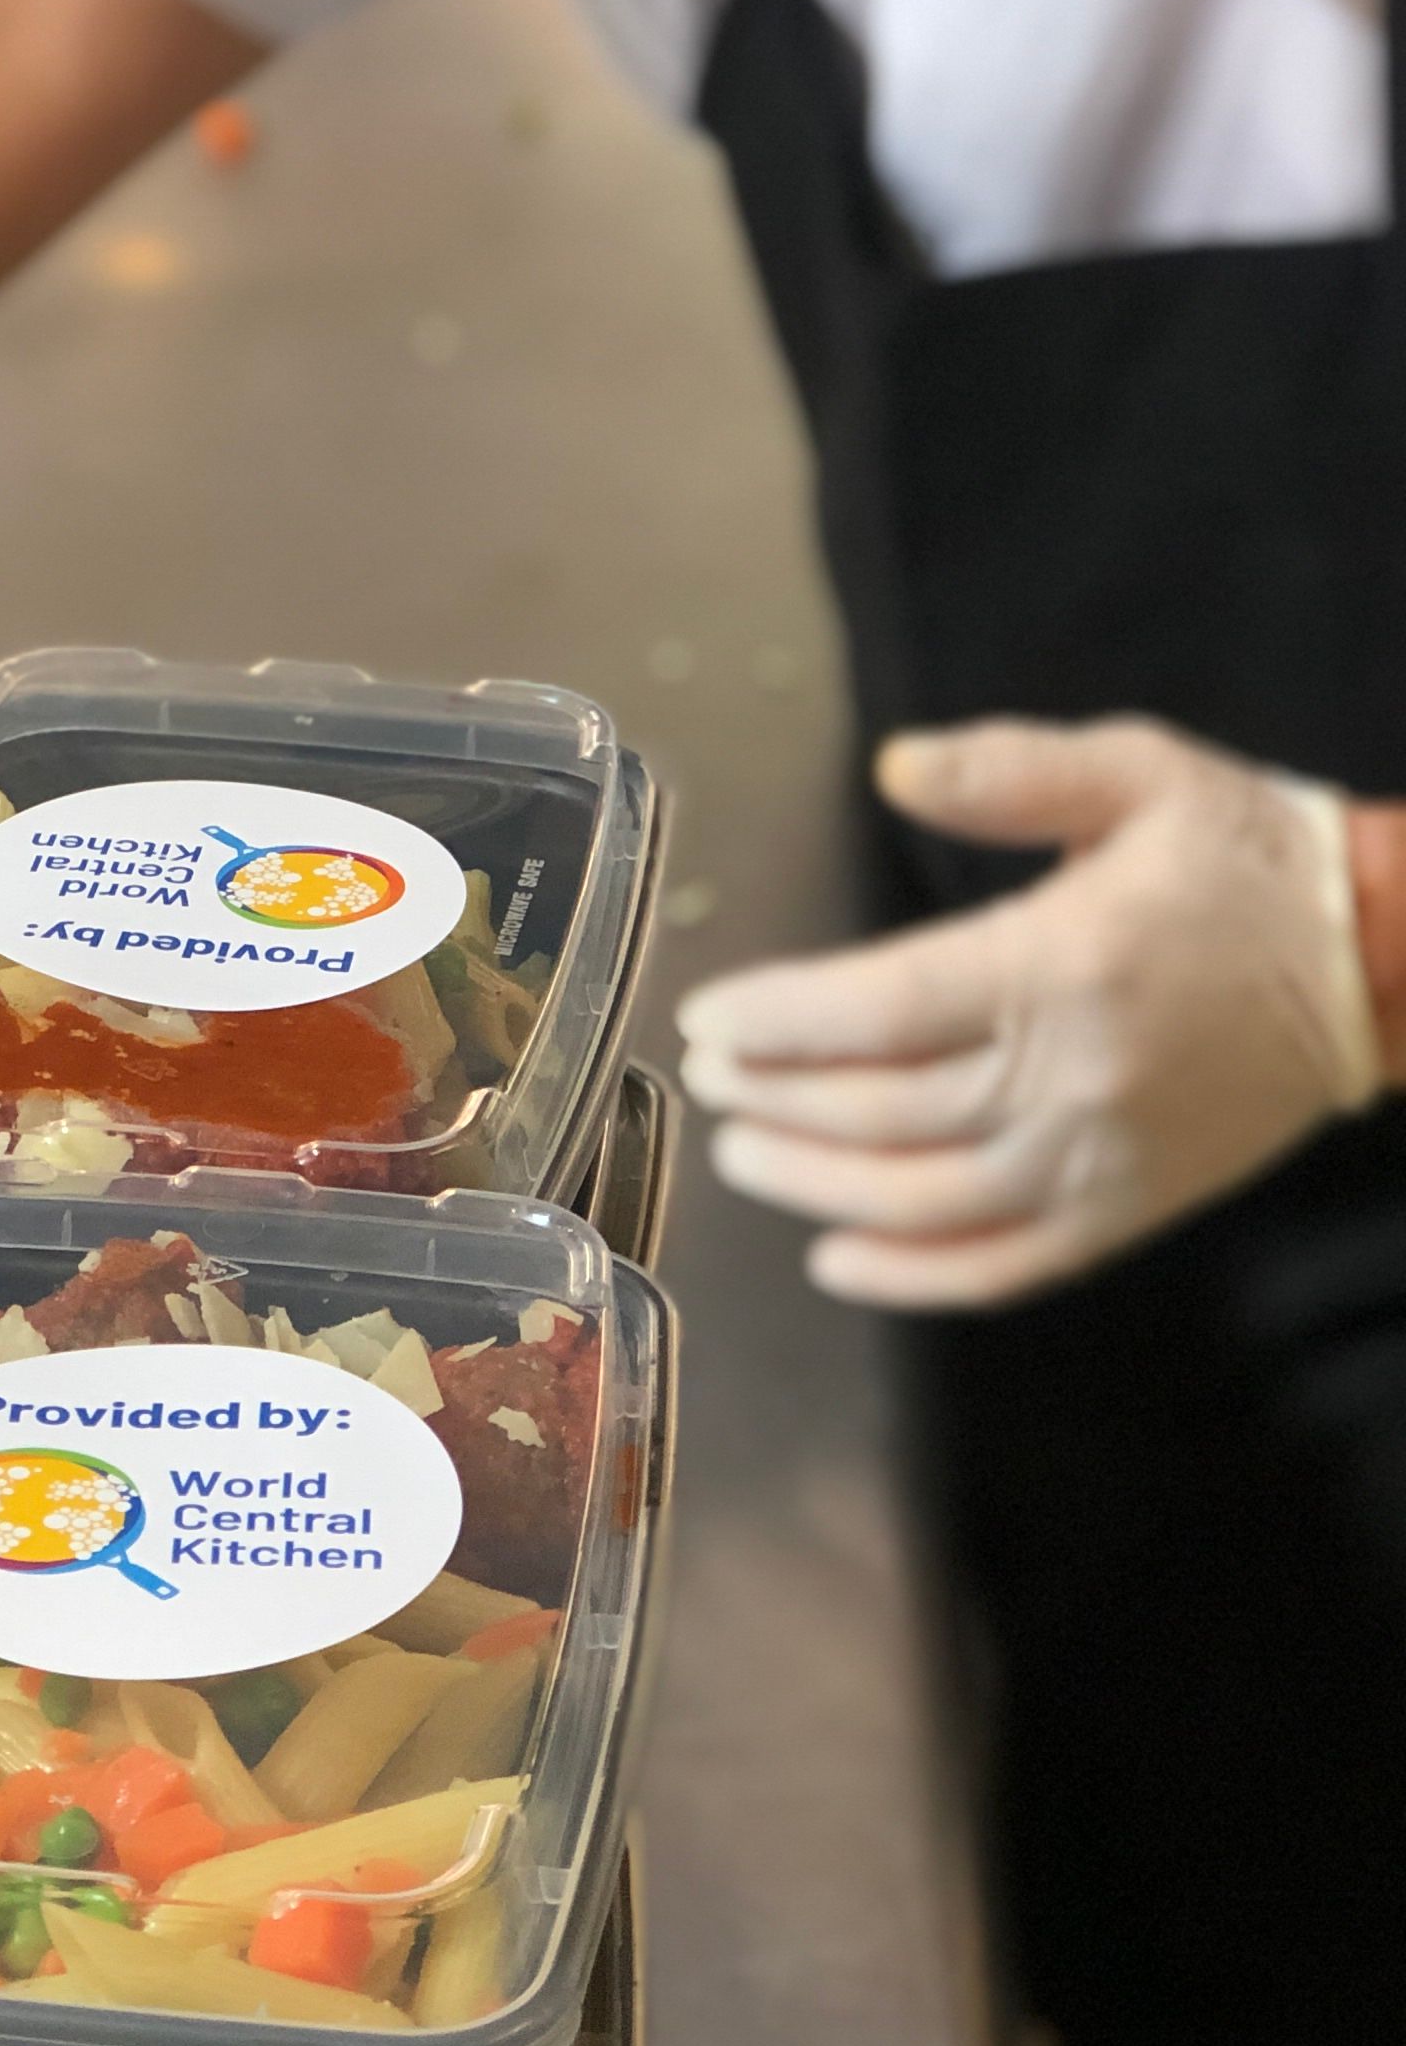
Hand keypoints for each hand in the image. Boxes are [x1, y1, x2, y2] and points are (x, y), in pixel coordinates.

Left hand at [675, 717, 1383, 1307]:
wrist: (1380, 964)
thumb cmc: (1244, 858)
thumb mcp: (1137, 772)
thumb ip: (1010, 770)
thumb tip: (894, 767)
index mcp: (1061, 964)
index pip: (881, 1009)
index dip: (779, 1021)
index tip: (711, 1020)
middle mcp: (1074, 1076)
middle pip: (883, 1111)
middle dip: (774, 1099)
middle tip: (707, 1081)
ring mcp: (1103, 1158)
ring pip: (924, 1199)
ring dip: (815, 1187)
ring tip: (743, 1154)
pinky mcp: (1132, 1211)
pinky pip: (1005, 1267)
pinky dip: (913, 1277)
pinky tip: (839, 1261)